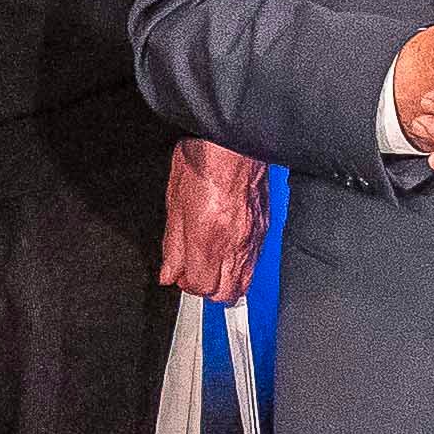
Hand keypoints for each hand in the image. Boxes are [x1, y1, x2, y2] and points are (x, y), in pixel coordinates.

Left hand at [160, 133, 268, 296]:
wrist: (232, 140)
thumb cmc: (202, 162)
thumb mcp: (174, 203)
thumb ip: (172, 246)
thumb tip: (169, 272)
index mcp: (208, 238)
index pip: (201, 287)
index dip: (187, 285)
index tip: (179, 274)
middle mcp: (235, 243)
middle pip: (227, 293)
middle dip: (207, 289)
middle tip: (193, 272)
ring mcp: (254, 237)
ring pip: (244, 281)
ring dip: (225, 281)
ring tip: (209, 264)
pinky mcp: (265, 228)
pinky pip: (254, 261)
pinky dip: (239, 265)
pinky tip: (226, 250)